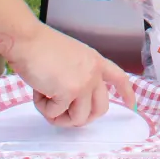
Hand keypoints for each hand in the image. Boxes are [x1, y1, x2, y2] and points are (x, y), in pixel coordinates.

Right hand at [11, 27, 137, 127]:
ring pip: (79, 118)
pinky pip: (56, 114)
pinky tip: (38, 92)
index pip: (119, 78)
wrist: (27, 40)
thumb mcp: (71, 56)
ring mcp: (83, 83)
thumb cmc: (40, 46)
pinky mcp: (68, 93)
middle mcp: (94, 73)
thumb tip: (72, 101)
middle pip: (100, 109)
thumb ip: (79, 74)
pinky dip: (44, 108)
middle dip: (82, 118)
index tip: (132, 106)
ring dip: (60, 117)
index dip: (127, 94)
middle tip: (63, 115)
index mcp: (95, 61)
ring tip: (46, 101)